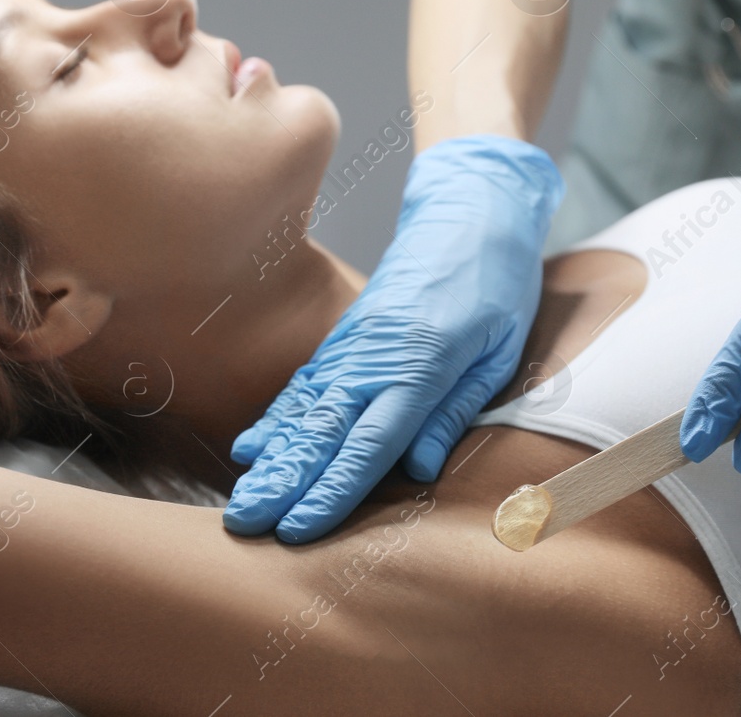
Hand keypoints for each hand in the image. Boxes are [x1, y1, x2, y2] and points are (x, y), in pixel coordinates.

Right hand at [222, 135, 563, 541]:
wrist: (470, 214)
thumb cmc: (496, 284)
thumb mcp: (499, 351)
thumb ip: (454, 410)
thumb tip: (416, 470)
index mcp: (422, 366)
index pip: (369, 444)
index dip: (333, 490)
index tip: (299, 528)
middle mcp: (375, 358)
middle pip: (322, 432)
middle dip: (283, 482)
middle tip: (244, 524)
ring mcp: (353, 346)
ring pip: (304, 411)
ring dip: (271, 459)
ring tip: (241, 498)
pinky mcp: (345, 338)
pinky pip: (306, 385)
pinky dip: (277, 419)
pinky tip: (252, 447)